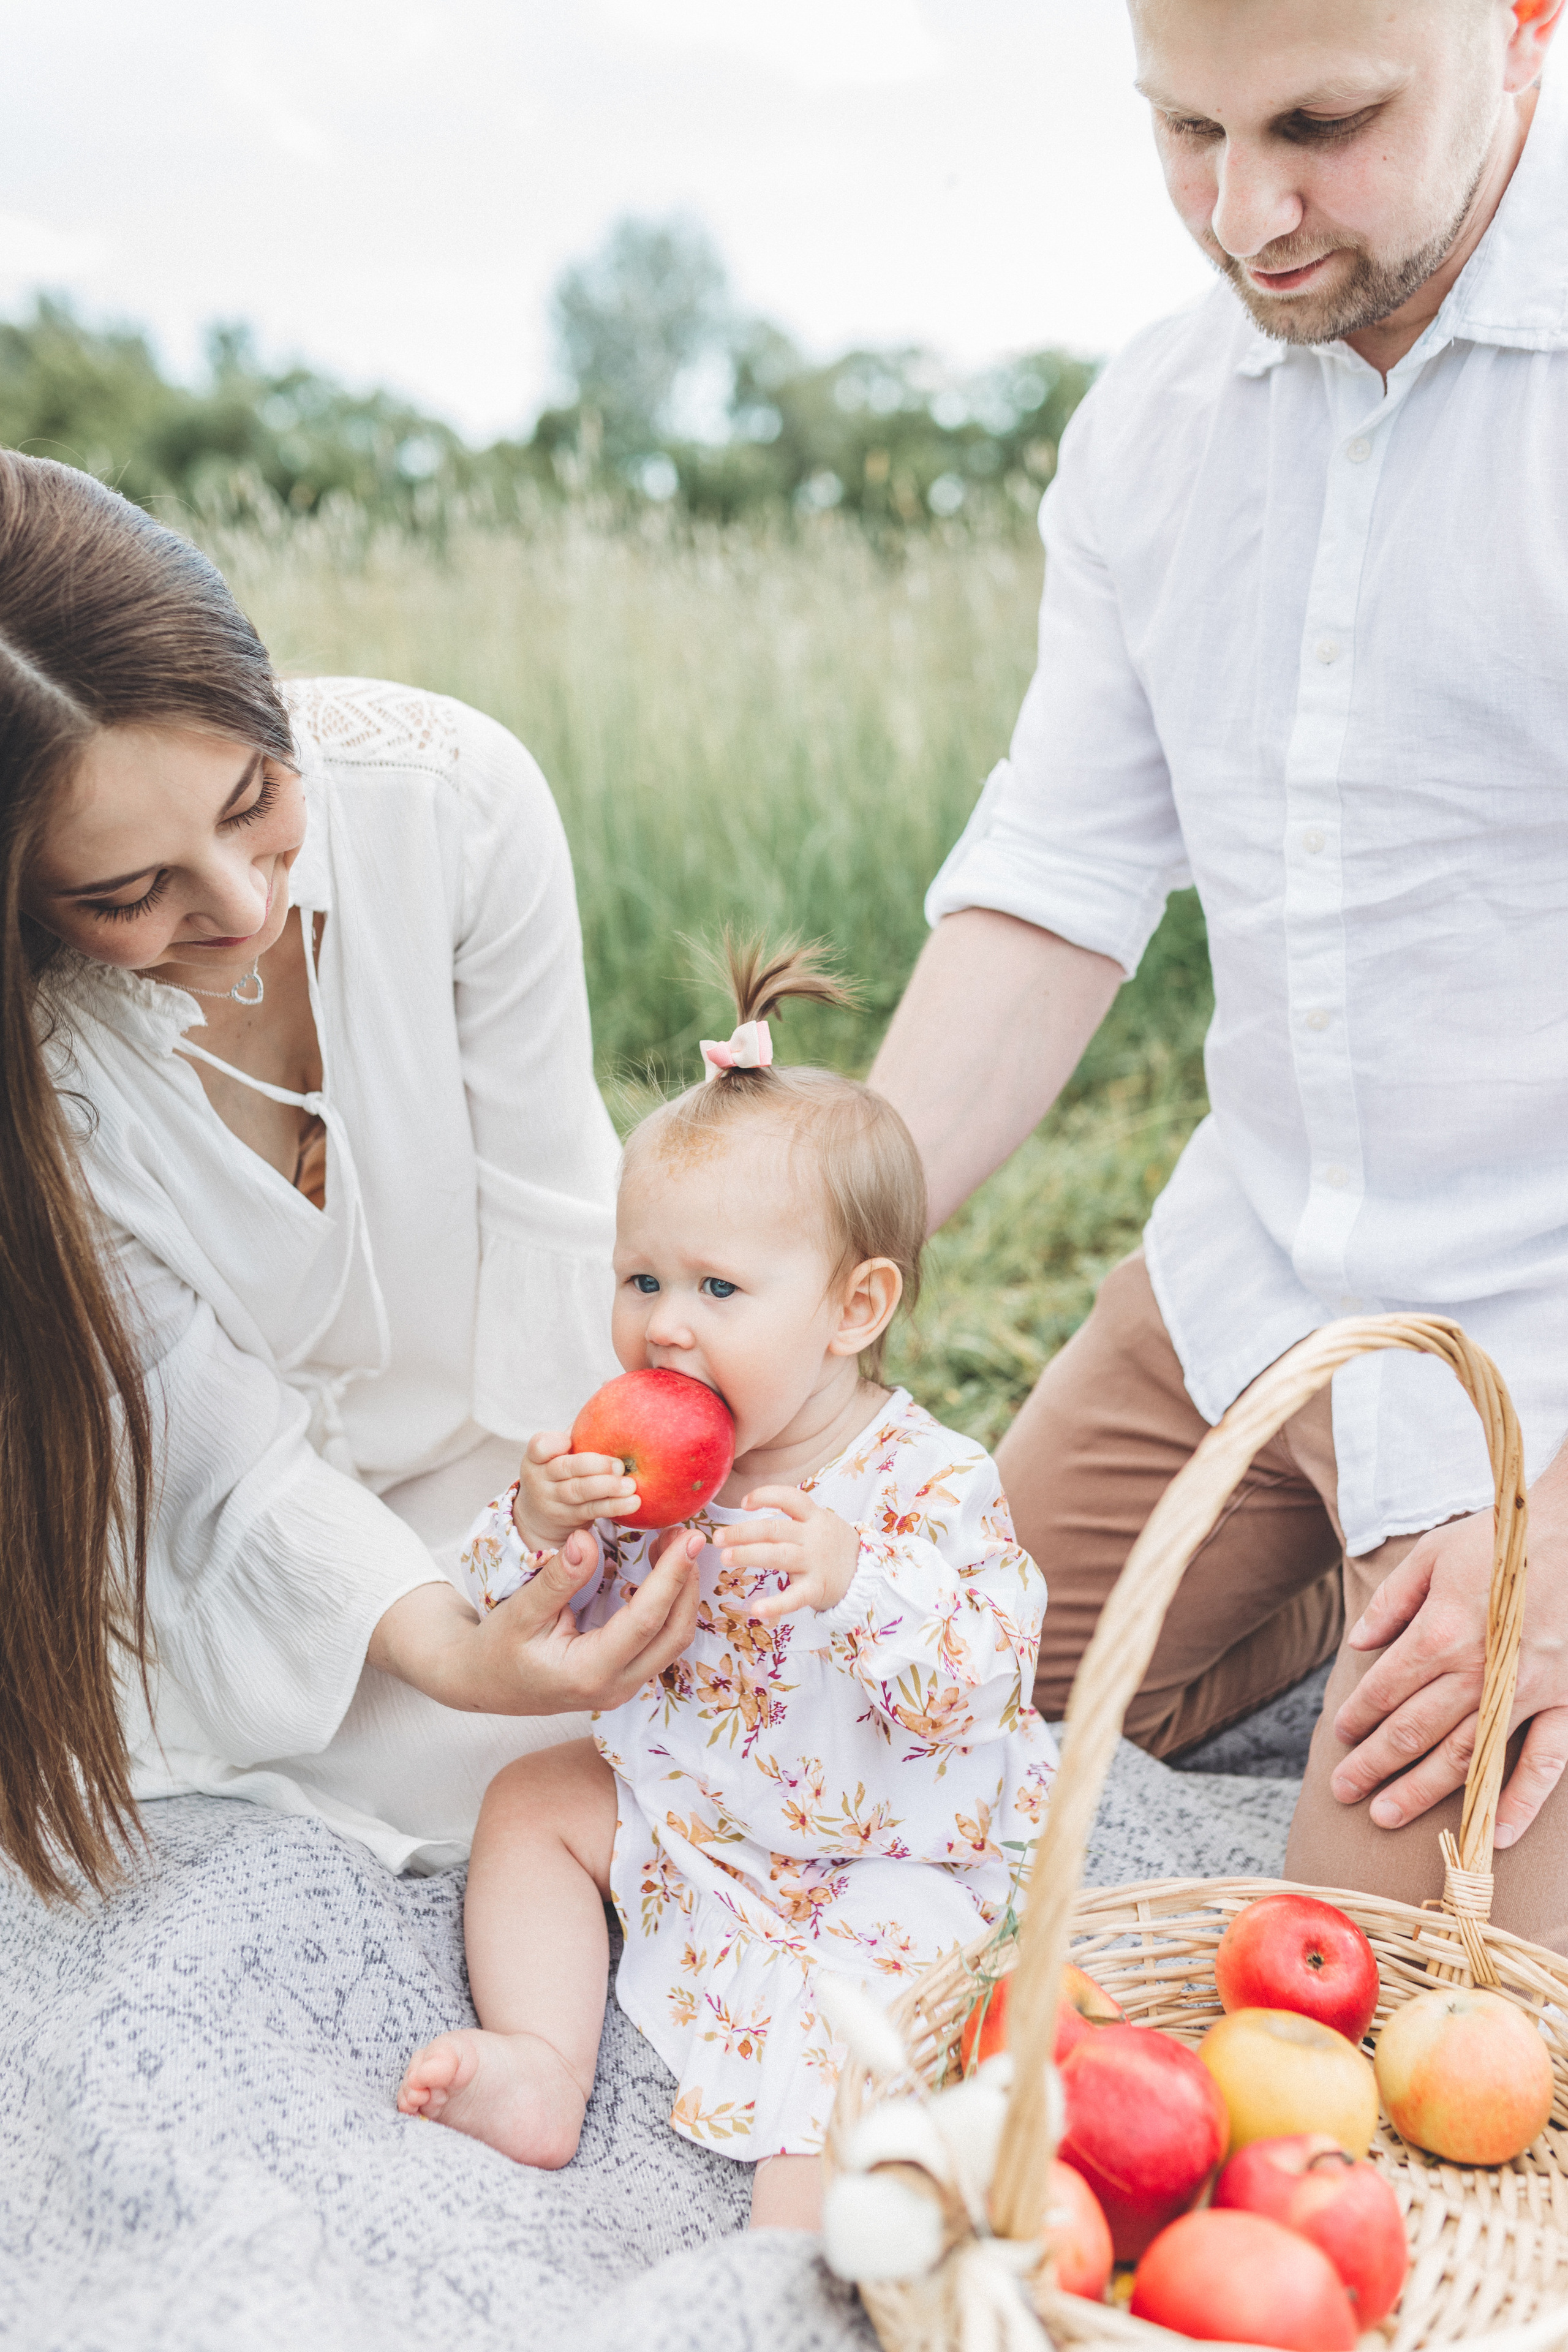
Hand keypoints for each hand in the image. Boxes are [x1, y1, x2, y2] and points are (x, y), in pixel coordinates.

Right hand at [368, 1531, 700, 1716]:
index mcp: (589, 1672)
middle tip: (689, 1535)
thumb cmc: (496, 1648)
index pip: (644, 1621)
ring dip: (682, 1593)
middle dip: (688, 1583)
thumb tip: (588, 1540)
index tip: (687, 1538)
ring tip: (675, 1546)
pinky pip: (660, 1641)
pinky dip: (669, 1605)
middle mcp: (615, 1686)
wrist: (482, 1683)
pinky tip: (661, 1571)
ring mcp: (623, 1686)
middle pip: (673, 1634)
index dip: (670, 1577)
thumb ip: (558, 1579)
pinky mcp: (624, 1676)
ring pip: (673, 1640)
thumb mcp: (520, 1611)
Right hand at [513, 1427, 639, 1553]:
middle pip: (565, 1469)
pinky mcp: (569, 1518)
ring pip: (579, 1492)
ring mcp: (553, 1501)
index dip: (553, 1443)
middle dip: (594, 1465)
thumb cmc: (558, 1473)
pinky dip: (613, 1506)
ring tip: (630, 1485)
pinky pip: (592, 1510)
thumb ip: (577, 1435)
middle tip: (620, 1465)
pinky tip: (633, 1502)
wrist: (538, 1517)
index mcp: (536, 1457)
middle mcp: (540, 1479)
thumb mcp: (557, 1455)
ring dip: (607, 1488)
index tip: (569, 1441)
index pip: (539, 1446)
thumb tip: (611, 1406)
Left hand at [718, 1487, 859, 1623]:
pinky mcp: (817, 1588)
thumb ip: (791, 1518)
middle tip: (718, 1538)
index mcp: (813, 1517)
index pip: (790, 1498)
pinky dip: (776, 1604)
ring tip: (726, 1559)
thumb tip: (749, 1511)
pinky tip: (756, 1610)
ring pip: (779, 1555)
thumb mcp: (819, 1522)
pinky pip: (795, 1597)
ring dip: (749, 1555)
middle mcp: (813, 1536)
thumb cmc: (831, 1546)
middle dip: (743, 1532)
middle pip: (774, 1529)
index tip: (744, 1503)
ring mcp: (815, 1562)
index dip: (766, 1496)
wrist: (866, 1574)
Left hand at [1329, 1452, 1567, 1847]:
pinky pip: (1544, 1763)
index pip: (1384, 1688)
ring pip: (1465, 1757)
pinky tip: (1494, 1834)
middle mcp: (1477, 1672)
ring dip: (1422, 1790)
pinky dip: (1521, 1802)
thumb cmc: (1502, 1541)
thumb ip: (1393, 1601)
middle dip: (1373, 1764)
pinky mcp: (1565, 1702)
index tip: (1340, 1734)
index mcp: (1439, 1633)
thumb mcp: (1433, 1553)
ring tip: (1386, 1815)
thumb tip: (1359, 1641)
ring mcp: (1524, 1693)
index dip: (1357, 1716)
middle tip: (1344, 1791)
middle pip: (1414, 1731)